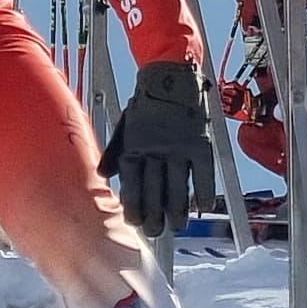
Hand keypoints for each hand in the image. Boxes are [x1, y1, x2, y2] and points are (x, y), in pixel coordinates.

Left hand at [107, 58, 212, 238]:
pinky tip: (202, 208)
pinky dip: (203, 192)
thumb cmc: (146, 102)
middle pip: (155, 190)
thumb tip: (103, 176)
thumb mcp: (124, 125)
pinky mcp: (200, 143)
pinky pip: (203, 173)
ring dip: (177, 209)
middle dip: (154, 214)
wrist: (171, 76)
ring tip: (176, 225)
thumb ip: (115, 152)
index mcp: (135, 145)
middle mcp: (156, 149)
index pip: (133, 183)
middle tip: (155, 232)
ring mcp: (179, 147)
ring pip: (178, 186)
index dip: (133, 205)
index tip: (134, 223)